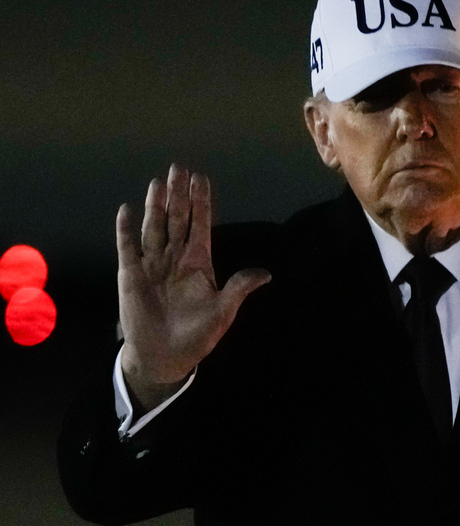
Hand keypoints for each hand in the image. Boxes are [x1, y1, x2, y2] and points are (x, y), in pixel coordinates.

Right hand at [117, 165, 270, 411]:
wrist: (165, 357)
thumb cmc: (197, 335)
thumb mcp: (223, 312)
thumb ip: (239, 288)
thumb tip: (267, 274)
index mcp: (199, 263)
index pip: (201, 225)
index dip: (201, 202)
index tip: (202, 178)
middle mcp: (175, 258)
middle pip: (177, 219)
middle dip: (179, 195)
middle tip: (179, 168)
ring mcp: (152, 264)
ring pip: (155, 228)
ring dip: (156, 205)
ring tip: (159, 182)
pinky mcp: (131, 275)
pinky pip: (128, 248)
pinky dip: (126, 230)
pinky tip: (127, 210)